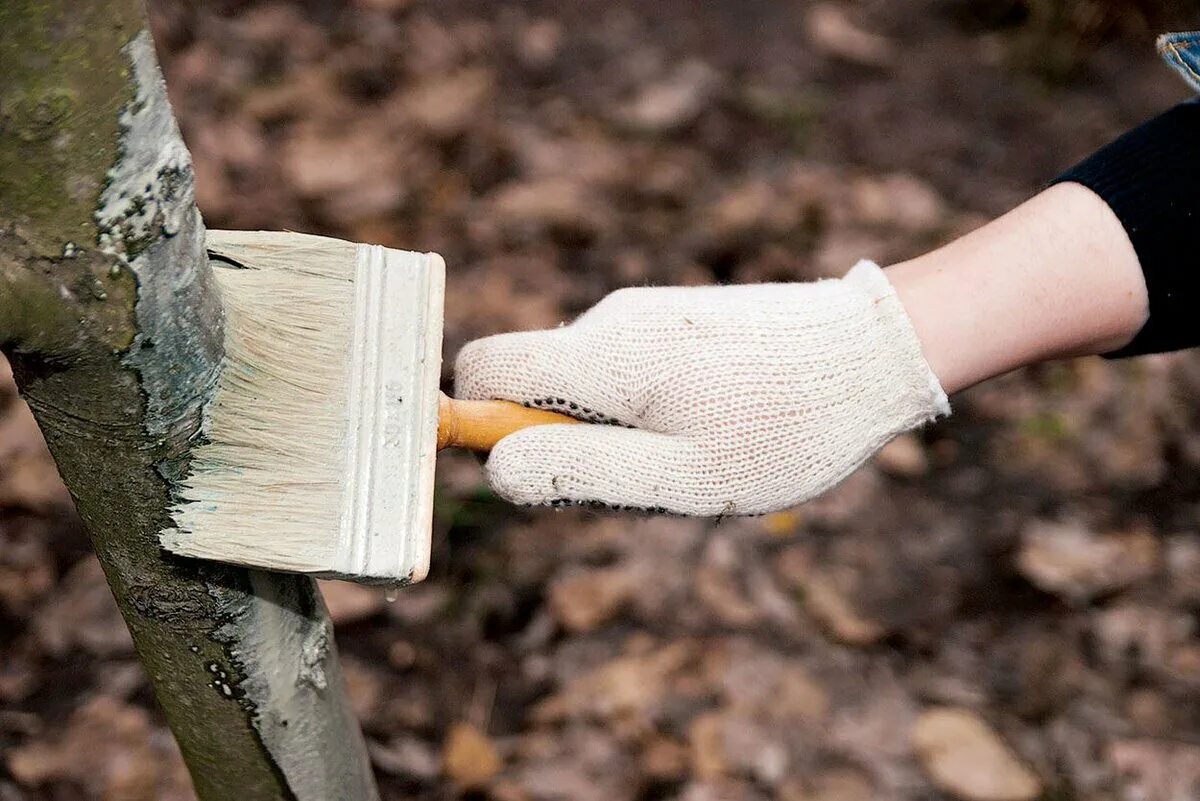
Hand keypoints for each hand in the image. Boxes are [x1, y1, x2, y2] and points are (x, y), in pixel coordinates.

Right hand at [454, 261, 948, 515]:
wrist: (883, 349)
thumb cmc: (788, 426)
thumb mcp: (682, 475)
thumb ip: (579, 471)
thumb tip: (496, 468)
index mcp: (602, 355)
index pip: (481, 367)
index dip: (480, 423)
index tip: (534, 465)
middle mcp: (613, 320)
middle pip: (535, 384)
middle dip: (567, 443)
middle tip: (653, 475)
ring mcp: (648, 313)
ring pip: (587, 385)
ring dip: (617, 434)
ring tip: (702, 453)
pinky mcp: (679, 318)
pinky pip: (628, 373)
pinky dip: (649, 412)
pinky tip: (719, 427)